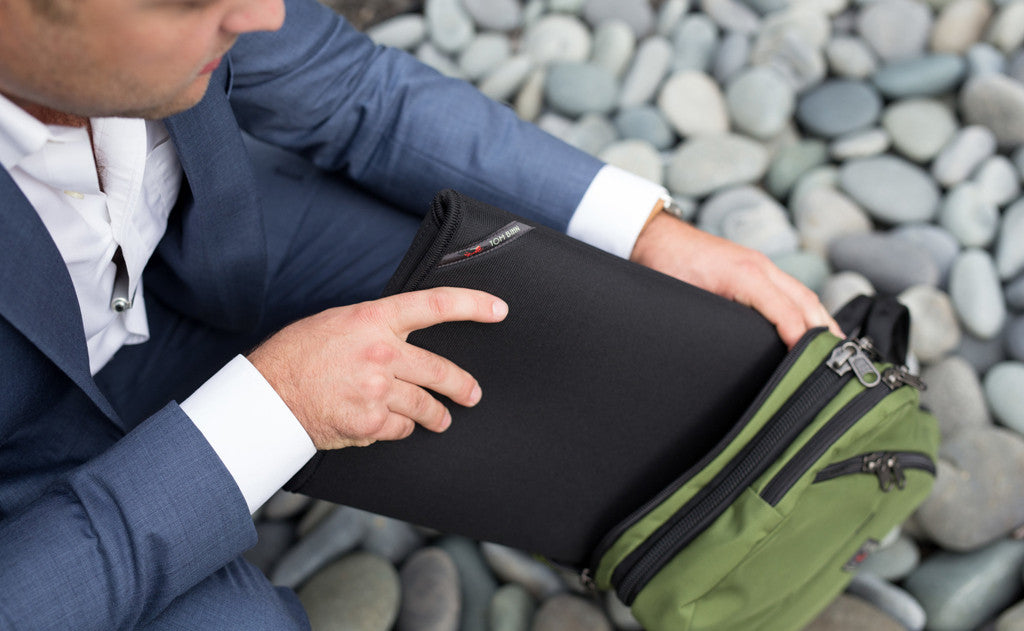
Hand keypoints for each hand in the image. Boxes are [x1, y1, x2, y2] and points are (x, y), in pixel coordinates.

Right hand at [248, 287, 507, 449]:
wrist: (268, 394)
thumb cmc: (298, 354)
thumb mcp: (339, 323)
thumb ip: (377, 329)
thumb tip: (405, 340)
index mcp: (375, 318)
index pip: (436, 305)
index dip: (473, 305)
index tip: (499, 310)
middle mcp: (383, 352)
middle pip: (441, 370)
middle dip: (462, 387)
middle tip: (472, 394)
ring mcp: (379, 389)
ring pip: (425, 406)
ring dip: (436, 416)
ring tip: (440, 420)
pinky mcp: (371, 422)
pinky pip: (401, 428)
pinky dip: (398, 429)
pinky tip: (387, 425)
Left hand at [631, 212, 841, 347]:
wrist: (652, 237)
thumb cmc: (664, 265)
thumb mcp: (687, 298)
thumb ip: (715, 321)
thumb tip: (737, 351)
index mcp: (746, 274)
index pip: (787, 311)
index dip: (801, 339)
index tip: (812, 363)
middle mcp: (759, 267)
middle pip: (806, 302)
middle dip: (825, 332)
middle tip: (840, 363)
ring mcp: (759, 265)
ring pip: (801, 295)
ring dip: (820, 321)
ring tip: (834, 350)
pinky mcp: (753, 268)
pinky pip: (789, 290)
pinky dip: (805, 309)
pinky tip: (809, 326)